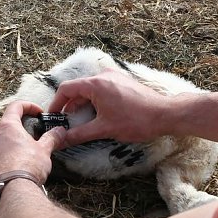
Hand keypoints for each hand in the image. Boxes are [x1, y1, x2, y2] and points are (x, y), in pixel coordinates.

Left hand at [0, 101, 66, 181]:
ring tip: (29, 150)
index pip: (15, 106)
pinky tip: (20, 163)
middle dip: (22, 127)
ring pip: (2, 140)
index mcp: (7, 127)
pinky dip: (9, 154)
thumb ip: (52, 138)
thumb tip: (59, 132)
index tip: (38, 112)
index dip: (28, 106)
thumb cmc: (27, 167)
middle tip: (35, 133)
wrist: (14, 191)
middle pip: (7, 123)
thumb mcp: (44, 149)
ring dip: (15, 141)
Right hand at [47, 68, 172, 146]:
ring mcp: (115, 77)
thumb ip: (79, 134)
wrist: (165, 114)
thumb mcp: (103, 129)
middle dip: (70, 106)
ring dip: (83, 104)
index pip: (66, 89)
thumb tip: (61, 141)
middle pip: (78, 88)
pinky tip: (98, 115)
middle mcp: (104, 75)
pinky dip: (95, 100)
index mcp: (95, 84)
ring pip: (90, 89)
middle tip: (65, 123)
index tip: (52, 117)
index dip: (56, 103)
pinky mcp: (123, 81)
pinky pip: (102, 89)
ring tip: (82, 121)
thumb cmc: (136, 120)